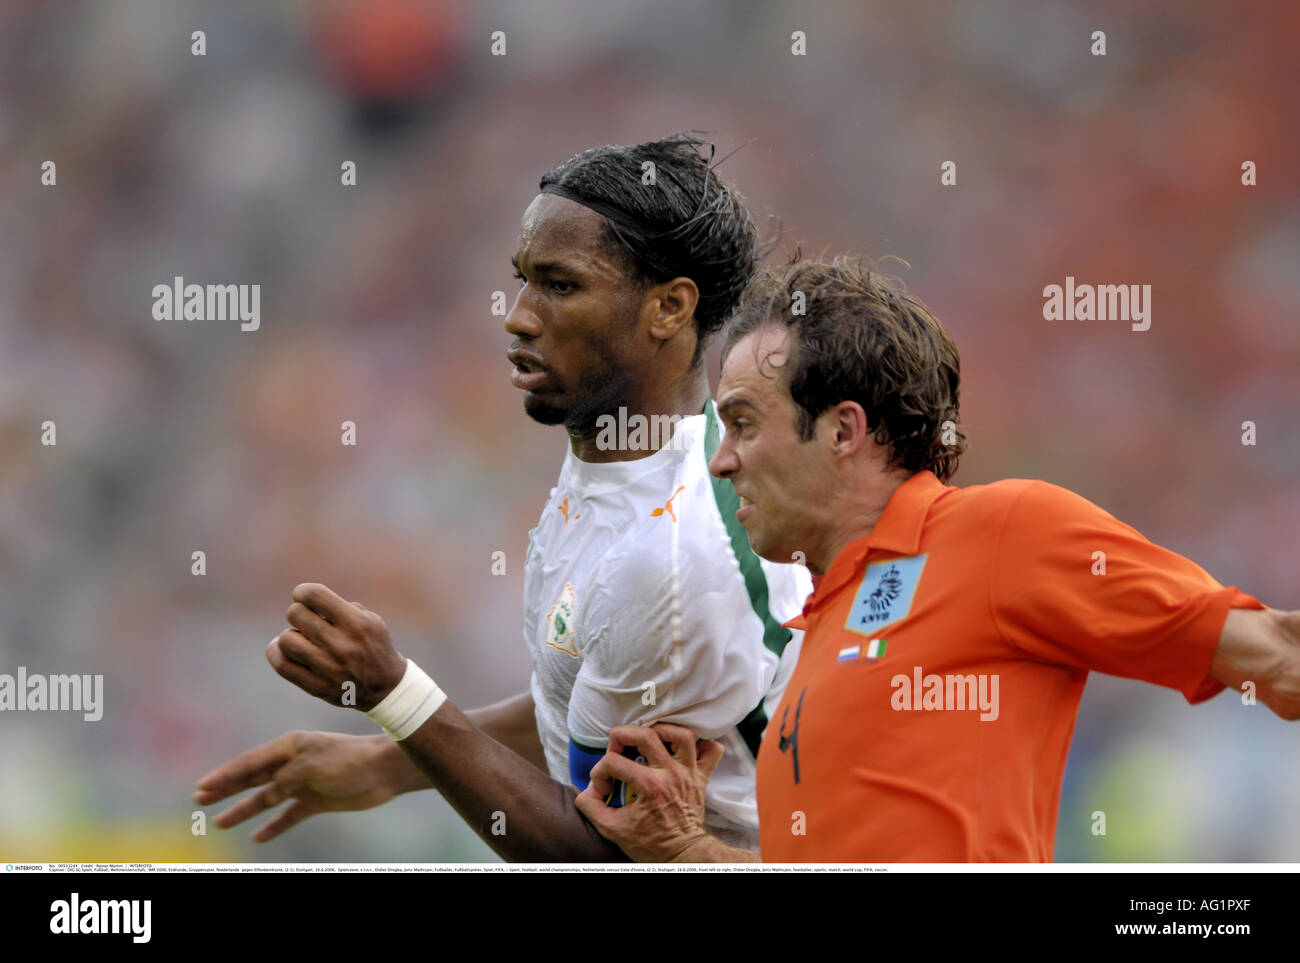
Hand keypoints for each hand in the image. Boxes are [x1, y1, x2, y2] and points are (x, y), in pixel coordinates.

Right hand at [193, 730, 412, 840]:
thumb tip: (264, 797)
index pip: (249, 763)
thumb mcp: (311, 766)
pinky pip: (289, 815)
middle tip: (200, 800)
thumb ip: (284, 781)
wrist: (384, 770)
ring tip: (221, 822)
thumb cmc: (349, 759)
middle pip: (253, 779)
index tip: (201, 787)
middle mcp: (293, 763)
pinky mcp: (317, 800)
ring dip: (245, 810)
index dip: (224, 775)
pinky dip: (275, 825)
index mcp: (290, 747)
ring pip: (267, 799)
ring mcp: (304, 783)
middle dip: (226, 789)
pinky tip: (259, 836)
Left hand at [266, 583, 407, 710]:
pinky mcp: (317, 686)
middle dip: (298, 613)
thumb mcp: (369, 620)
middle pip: (296, 614)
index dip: (302, 592)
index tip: (303, 596)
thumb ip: (340, 607)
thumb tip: (305, 602)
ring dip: (290, 635)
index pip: (315, 595)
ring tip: (300, 638)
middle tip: (305, 620)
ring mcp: (329, 668)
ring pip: (286, 640)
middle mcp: (342, 645)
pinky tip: (285, 650)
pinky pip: (283, 665)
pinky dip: (277, 653)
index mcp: (357, 623)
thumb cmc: (373, 646)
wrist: (386, 687)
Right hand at [574, 722, 723, 861]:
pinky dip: (702, 744)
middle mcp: (670, 774)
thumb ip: (592, 807)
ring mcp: (688, 773)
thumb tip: (586, 790)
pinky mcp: (701, 777)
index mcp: (648, 786)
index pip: (614, 762)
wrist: (682, 855)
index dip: (600, 772)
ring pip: (682, 735)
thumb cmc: (651, 843)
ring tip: (648, 737)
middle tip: (616, 746)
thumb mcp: (612, 829)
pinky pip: (712, 751)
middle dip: (622, 735)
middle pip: (646, 735)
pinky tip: (683, 748)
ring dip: (663, 730)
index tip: (602, 788)